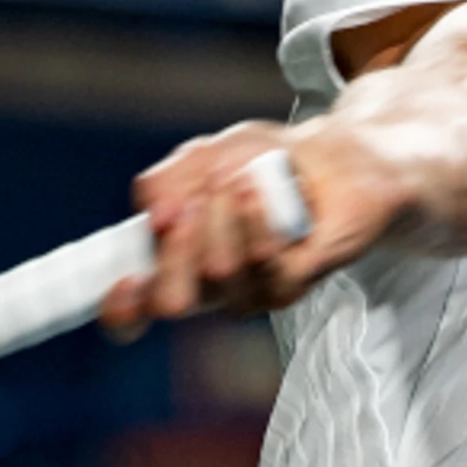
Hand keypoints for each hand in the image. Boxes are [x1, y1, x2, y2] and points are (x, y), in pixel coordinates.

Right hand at [99, 120, 408, 332]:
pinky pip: (271, 274)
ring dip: (221, 224)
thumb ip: (169, 179)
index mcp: (179, 264)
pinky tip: (258, 194)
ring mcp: (258, 290)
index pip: (136, 311)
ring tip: (235, 181)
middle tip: (184, 209)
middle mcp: (214, 287)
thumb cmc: (272, 161)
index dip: (122, 310)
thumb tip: (152, 210)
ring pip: (219, 279)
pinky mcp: (302, 281)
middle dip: (173, 250)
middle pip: (171, 299)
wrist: (344, 156)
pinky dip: (259, 228)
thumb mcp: (209, 155)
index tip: (125, 281)